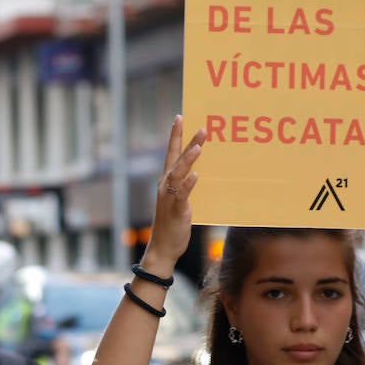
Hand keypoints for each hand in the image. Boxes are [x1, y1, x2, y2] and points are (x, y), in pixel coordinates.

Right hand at [144, 116, 206, 270]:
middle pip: (175, 158)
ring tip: (199, 145)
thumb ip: (187, 185)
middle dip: (185, 141)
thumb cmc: (173, 224)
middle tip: (200, 126)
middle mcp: (165, 186)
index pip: (170, 153)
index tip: (180, 117)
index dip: (175, 135)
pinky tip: (196, 175)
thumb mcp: (180, 201)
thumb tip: (200, 171)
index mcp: (166, 181)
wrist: (163, 247)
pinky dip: (188, 184)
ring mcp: (169, 197)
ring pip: (178, 173)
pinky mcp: (176, 210)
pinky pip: (182, 194)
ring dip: (188, 159)